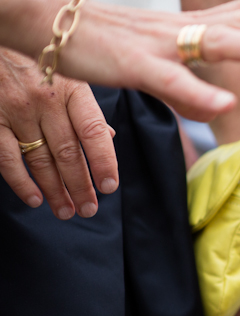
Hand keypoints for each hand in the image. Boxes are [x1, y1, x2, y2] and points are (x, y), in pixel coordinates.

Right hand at [0, 49, 115, 218]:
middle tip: (89, 210)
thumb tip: (111, 136)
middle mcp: (45, 100)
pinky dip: (21, 182)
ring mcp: (16, 110)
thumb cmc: (38, 61)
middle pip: (69, 153)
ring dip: (56, 191)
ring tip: (67, 211)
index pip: (94, 132)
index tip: (109, 187)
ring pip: (41, 160)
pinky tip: (35, 199)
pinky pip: (7, 157)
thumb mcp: (68, 74)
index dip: (104, 162)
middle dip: (81, 186)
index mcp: (72, 89)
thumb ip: (86, 106)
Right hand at [4, 0, 239, 122]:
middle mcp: (177, 31)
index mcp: (183, 28)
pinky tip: (226, 104)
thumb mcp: (149, 63)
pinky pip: (170, 80)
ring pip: (218, 43)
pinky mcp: (132, 65)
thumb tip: (213, 104)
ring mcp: (157, 45)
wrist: (38, 22)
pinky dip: (198, 93)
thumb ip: (184, 84)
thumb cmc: (95, 43)